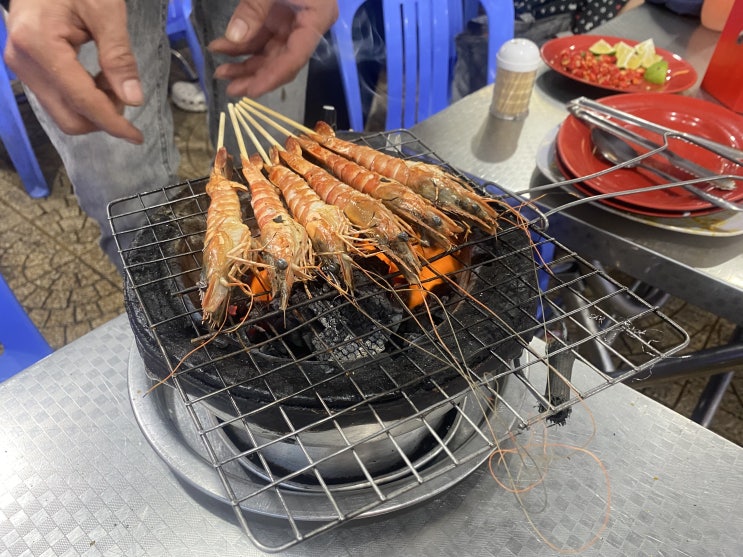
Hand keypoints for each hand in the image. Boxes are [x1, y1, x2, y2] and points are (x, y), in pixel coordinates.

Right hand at [3, 0, 143, 142]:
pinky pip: (58, 98)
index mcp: (39, 44)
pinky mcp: (27, 66)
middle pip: (68, 118)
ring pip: (63, 112)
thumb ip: (119, 57)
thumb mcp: (106, 11)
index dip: (112, 122)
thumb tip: (133, 99)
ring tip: (111, 79)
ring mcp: (21, 65)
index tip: (137, 137)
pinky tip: (98, 78)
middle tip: (124, 93)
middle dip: (103, 117)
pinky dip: (83, 98)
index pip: (81, 100)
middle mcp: (23, 61)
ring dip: (94, 108)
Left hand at [209, 0, 337, 97]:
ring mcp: (293, 20)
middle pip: (281, 60)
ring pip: (269, 52)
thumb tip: (233, 39)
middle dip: (254, 74)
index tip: (249, 92)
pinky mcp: (279, 14)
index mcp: (317, 17)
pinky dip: (240, 44)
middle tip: (229, 89)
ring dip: (244, 63)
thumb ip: (253, 9)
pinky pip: (260, 36)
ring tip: (220, 72)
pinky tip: (220, 49)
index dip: (271, 77)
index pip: (294, 58)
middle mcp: (308, 25)